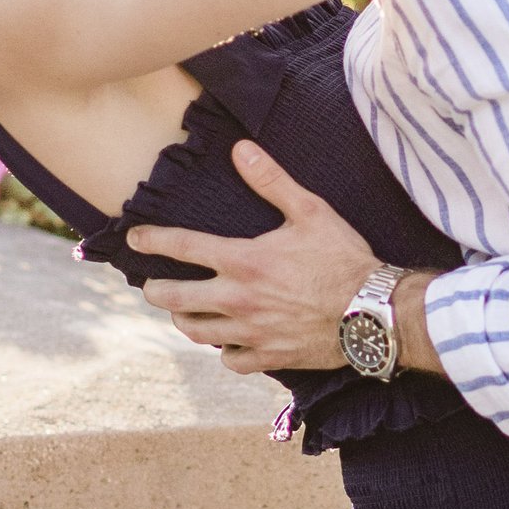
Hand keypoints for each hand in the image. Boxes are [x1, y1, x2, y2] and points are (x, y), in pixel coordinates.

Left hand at [129, 142, 383, 373]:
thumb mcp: (311, 211)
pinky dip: (224, 352)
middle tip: (152, 286)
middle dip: (156, 291)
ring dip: (184, 320)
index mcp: (244, 261)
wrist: (374, 312)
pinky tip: (227, 343)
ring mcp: (251, 333)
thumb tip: (240, 148)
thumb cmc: (344, 258)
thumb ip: (271, 180)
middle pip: (175, 299)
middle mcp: (238, 300)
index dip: (151, 241)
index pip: (182, 247)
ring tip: (183, 311)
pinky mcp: (269, 357)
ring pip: (196, 332)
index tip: (134, 239)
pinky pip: (231, 360)